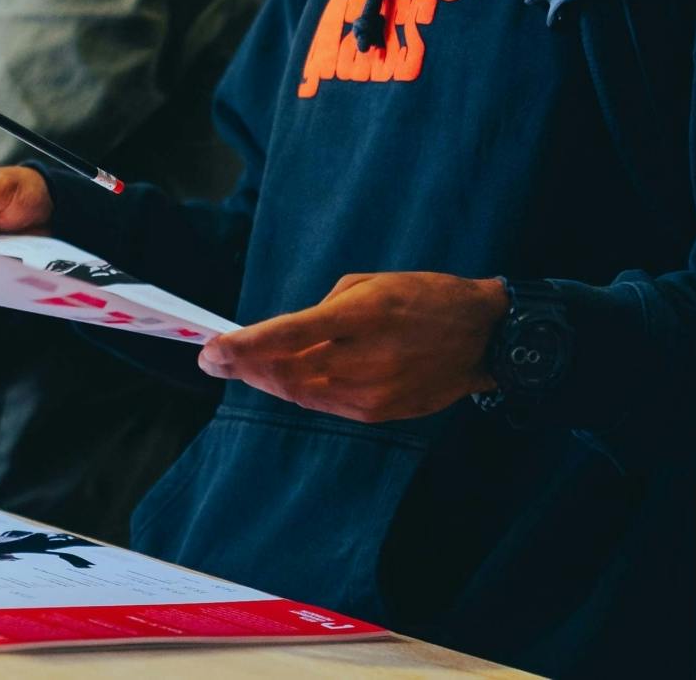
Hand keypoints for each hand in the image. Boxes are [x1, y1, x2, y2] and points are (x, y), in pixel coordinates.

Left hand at [197, 273, 509, 423]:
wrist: (484, 336)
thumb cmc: (426, 297)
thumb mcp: (372, 283)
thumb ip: (324, 311)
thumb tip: (287, 337)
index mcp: (363, 314)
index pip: (288, 335)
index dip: (244, 346)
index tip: (212, 350)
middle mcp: (366, 359)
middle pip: (286, 372)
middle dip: (245, 367)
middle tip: (217, 359)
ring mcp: (374, 392)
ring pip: (301, 394)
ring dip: (267, 381)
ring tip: (243, 368)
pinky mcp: (381, 412)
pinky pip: (325, 405)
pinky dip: (298, 392)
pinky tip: (282, 380)